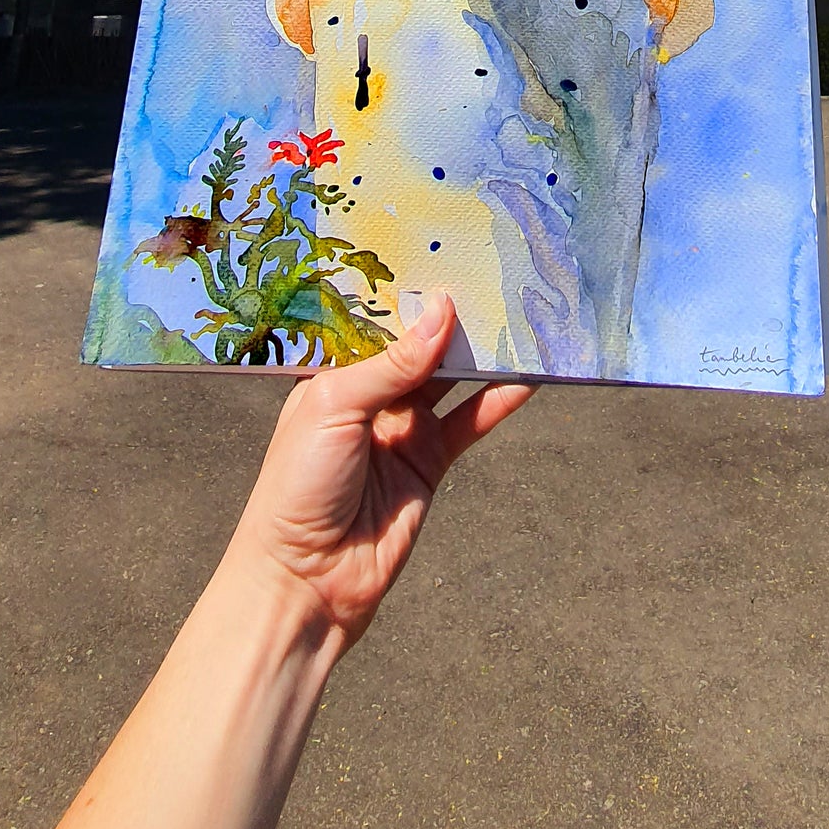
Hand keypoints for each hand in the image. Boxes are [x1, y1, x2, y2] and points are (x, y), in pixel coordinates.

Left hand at [224, 293, 532, 650]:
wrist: (308, 579)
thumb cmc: (298, 485)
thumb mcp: (335, 408)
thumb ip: (391, 363)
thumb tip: (442, 311)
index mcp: (332, 371)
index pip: (374, 319)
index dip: (405, 289)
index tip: (442, 248)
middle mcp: (370, 393)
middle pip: (419, 344)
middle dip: (451, 313)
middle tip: (491, 270)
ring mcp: (402, 426)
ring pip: (451, 377)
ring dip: (482, 351)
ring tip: (520, 314)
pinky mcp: (430, 461)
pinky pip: (471, 420)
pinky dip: (500, 399)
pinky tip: (530, 376)